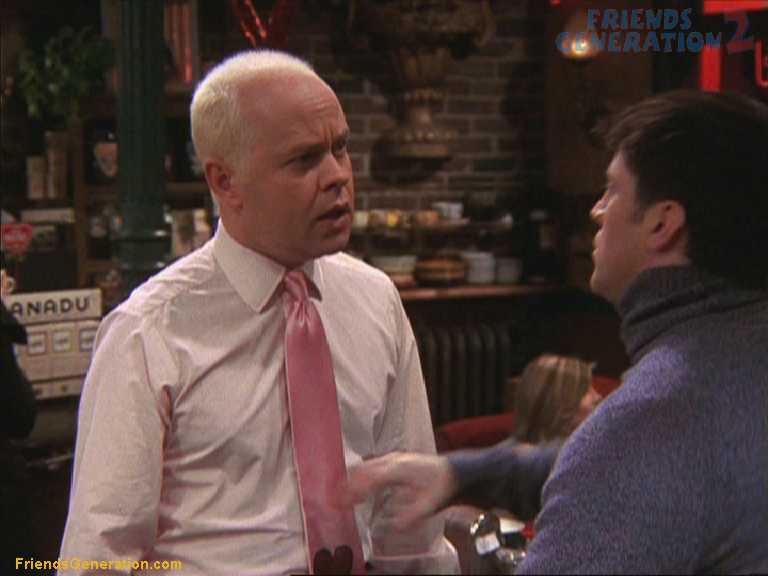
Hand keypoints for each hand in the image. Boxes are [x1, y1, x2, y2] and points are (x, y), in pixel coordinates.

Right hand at [342, 452, 458, 530]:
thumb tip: (395, 527)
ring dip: (350, 480)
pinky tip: (355, 489)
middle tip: (334, 500)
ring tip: (339, 496)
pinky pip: (370, 466)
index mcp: (399, 469)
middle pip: (363, 470)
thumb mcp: (428, 506)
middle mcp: (393, 461)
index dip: (355, 490)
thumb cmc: (440, 488)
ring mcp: (392, 459)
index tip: (343, 502)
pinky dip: (358, 477)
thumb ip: (411, 517)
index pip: (370, 478)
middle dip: (346, 485)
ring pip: (365, 466)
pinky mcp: (392, 461)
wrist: (453, 473)